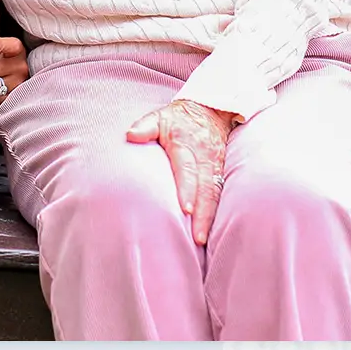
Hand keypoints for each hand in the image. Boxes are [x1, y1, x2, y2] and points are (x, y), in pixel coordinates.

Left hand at [126, 99, 235, 245]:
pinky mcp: (220, 173)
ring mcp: (215, 166)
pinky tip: (210, 230)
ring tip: (202, 239)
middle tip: (197, 237)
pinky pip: (220, 194)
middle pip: (205, 188)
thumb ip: (145, 127)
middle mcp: (204, 158)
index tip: (186, 209)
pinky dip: (216, 212)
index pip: (188, 170)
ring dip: (210, 217)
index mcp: (186, 145)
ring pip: (215, 194)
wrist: (209, 110)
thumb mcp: (159, 117)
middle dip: (203, 213)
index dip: (188, 189)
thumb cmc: (177, 119)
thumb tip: (130, 135)